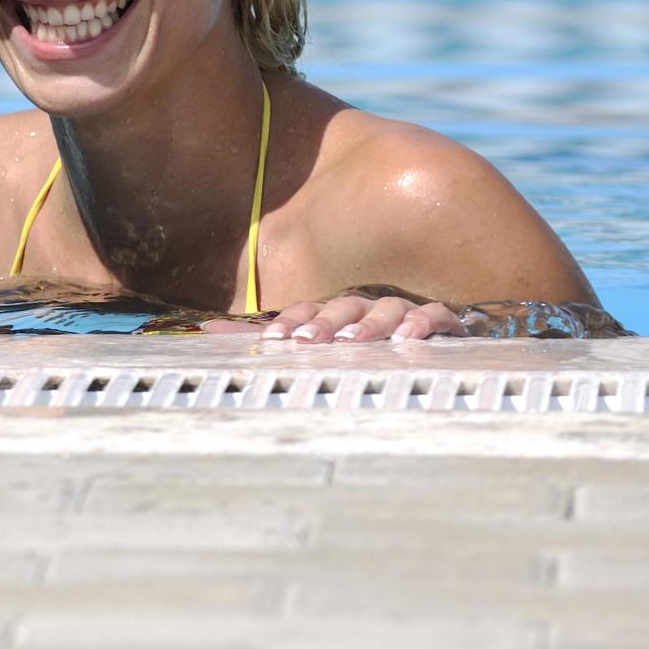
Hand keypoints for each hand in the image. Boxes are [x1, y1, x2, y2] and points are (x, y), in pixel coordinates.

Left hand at [210, 292, 466, 342]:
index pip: (310, 310)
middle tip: (307, 343)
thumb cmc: (365, 341)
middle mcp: (366, 305)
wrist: (430, 336)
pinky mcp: (441, 321)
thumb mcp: (314, 341)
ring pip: (385, 310)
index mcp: (336, 311)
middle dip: (324, 324)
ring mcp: (403, 309)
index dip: (291, 322)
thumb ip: (266, 336)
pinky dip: (424, 322)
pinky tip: (411, 336)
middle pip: (343, 307)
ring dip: (369, 325)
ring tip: (354, 342)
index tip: (271, 340)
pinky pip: (435, 315)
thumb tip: (207, 328)